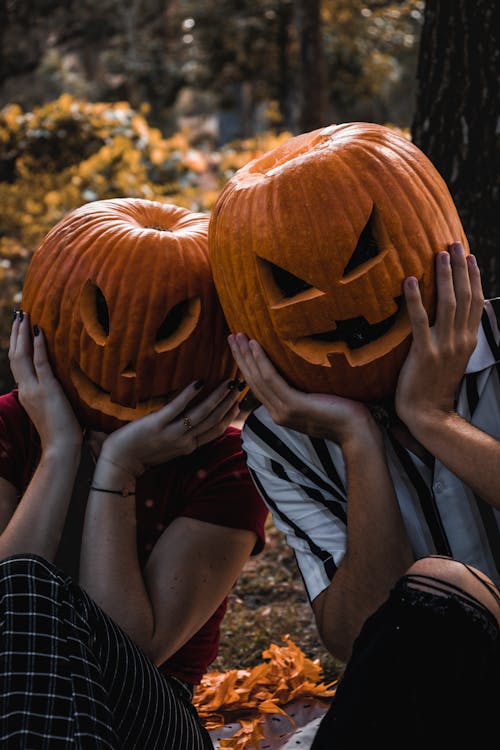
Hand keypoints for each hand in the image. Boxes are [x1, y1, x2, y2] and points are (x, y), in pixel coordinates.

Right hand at [9, 311, 82, 451]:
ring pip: (22, 356)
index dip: (17, 344)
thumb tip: (61, 384)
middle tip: (18, 313)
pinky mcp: (48, 391)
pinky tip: (39, 332)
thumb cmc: (63, 433)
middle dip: (15, 333)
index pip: (18, 363)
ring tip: (24, 315)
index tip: (19, 328)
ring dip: (22, 333)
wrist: (61, 450)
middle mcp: (26, 389)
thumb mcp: (53, 409)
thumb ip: (52, 395)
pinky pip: (40, 364)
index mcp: (26, 393)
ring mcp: (35, 390)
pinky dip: (38, 347)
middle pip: (15, 355)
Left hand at [97, 378, 241, 476]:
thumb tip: (192, 421)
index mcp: (188, 447)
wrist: (119, 463)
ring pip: (202, 413)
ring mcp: (171, 433)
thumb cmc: (141, 454)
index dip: (230, 415)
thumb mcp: (168, 449)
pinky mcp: (156, 424)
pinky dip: (189, 394)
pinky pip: (177, 407)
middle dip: (228, 402)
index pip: (216, 429)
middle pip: (214, 419)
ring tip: (227, 382)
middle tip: (239, 385)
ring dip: (217, 397)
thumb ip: (182, 436)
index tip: (238, 401)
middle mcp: (184, 441)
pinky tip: (199, 382)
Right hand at [228, 333, 375, 444]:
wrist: (356, 431)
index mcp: (281, 412)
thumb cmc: (343, 414)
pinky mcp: (294, 405)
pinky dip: (261, 361)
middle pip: (253, 381)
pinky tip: (255, 346)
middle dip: (240, 357)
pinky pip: (272, 380)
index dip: (246, 366)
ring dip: (246, 355)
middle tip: (230, 336)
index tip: (239, 347)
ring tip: (237, 336)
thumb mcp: (316, 401)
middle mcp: (278, 413)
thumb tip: (299, 372)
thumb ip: (303, 392)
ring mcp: (284, 411)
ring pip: (258, 379)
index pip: (258, 386)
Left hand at [395, 242, 483, 427]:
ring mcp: (444, 346)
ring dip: (445, 277)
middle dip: (461, 268)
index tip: (469, 256)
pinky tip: (410, 280)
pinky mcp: (425, 353)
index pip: (475, 301)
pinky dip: (416, 299)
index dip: (473, 277)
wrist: (428, 413)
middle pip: (465, 297)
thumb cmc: (434, 385)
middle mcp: (460, 339)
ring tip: (440, 254)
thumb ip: (453, 336)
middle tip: (455, 245)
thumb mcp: (452, 358)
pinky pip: (420, 320)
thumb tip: (449, 316)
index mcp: (468, 339)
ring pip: (448, 304)